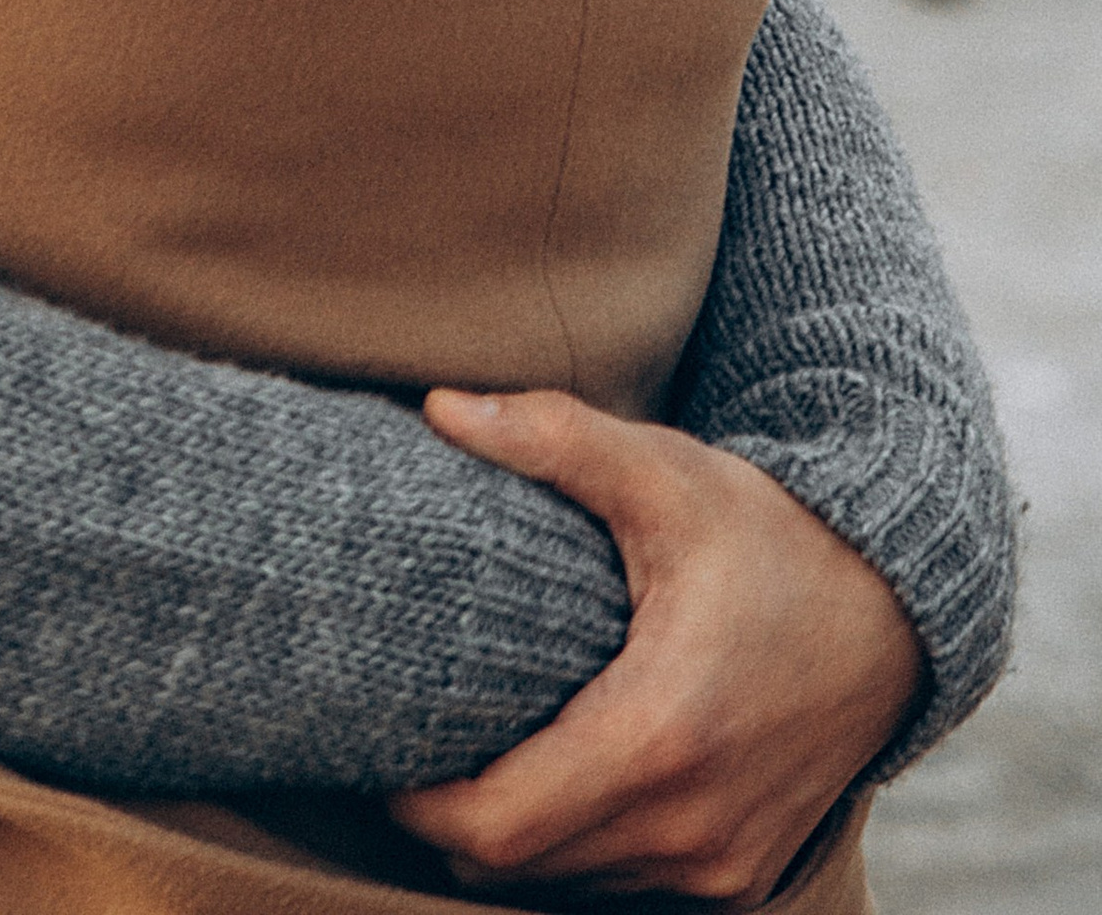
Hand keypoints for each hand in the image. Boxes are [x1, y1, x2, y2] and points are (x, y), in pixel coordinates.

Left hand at [389, 389, 921, 902]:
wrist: (894, 615)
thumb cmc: (769, 536)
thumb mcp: (663, 474)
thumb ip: (551, 438)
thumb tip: (439, 408)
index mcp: (657, 736)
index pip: (495, 825)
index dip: (419, 801)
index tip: (381, 744)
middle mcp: (689, 826)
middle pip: (518, 866)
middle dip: (450, 818)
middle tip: (412, 741)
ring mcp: (719, 865)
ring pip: (570, 884)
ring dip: (515, 837)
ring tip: (475, 751)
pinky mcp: (740, 877)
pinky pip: (626, 887)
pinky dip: (578, 850)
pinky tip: (556, 776)